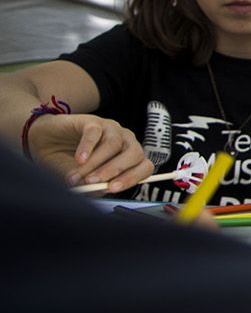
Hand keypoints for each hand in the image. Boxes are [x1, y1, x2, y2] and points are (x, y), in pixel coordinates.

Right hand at [27, 113, 151, 192]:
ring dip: (95, 163)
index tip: (113, 189)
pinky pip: (95, 132)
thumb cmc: (67, 161)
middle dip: (114, 171)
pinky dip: (87, 147)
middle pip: (134, 154)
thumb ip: (92, 186)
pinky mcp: (93, 121)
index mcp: (128, 157)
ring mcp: (111, 129)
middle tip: (94, 183)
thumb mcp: (81, 179)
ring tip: (78, 177)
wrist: (44, 141)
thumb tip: (98, 191)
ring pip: (113, 145)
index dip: (133, 178)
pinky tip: (79, 159)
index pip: (144, 167)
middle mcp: (125, 141)